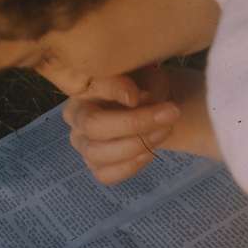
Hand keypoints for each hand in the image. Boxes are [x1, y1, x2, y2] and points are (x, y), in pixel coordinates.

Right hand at [64, 63, 215, 184]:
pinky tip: (149, 152)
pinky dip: (130, 166)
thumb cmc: (143, 85)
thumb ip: (131, 82)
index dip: (117, 91)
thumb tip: (131, 99)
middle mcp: (76, 120)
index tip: (144, 94)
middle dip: (136, 122)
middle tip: (171, 112)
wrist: (154, 107)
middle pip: (94, 127)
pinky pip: (106, 175)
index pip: (93, 90)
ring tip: (164, 130)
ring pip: (98, 154)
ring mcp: (84, 146)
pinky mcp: (96, 167)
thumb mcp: (141, 72)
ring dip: (137, 144)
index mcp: (81, 91)